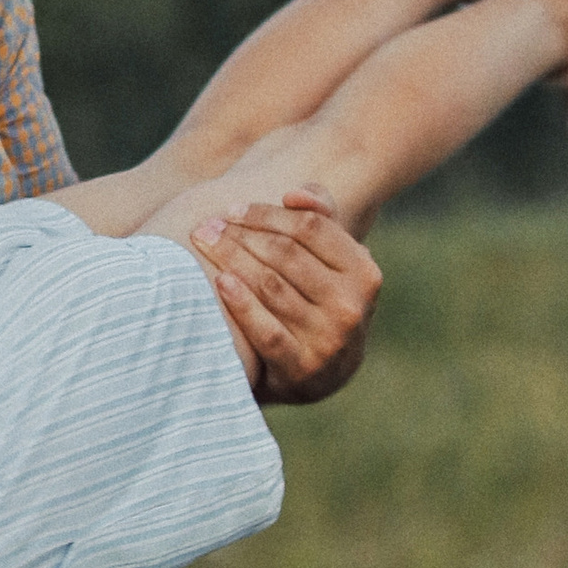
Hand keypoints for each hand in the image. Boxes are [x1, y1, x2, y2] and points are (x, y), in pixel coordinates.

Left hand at [193, 186, 378, 403]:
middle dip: (241, 234)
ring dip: (231, 259)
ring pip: (271, 286)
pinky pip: (266, 329)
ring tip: (203, 244)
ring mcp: (328, 340)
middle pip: (286, 254)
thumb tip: (294, 193)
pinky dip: (241, 303)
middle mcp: (350, 306)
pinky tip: (220, 281)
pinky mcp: (301, 368)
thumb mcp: (334, 263)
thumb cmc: (320, 301)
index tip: (233, 209)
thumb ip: (321, 218)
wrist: (323, 375)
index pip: (311, 227)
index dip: (267, 213)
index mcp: (364, 273)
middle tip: (207, 226)